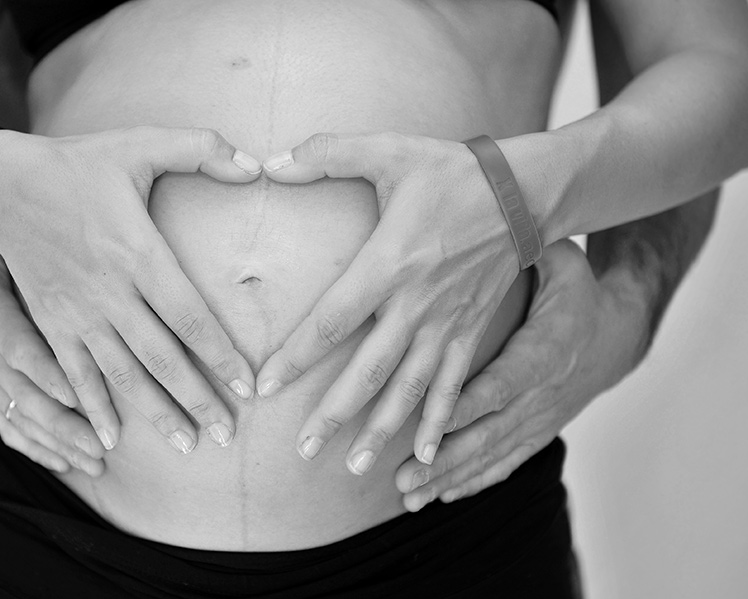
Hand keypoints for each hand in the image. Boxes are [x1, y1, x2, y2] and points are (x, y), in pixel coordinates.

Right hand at [0, 127, 262, 452]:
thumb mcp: (139, 143)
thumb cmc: (78, 164)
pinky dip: (93, 407)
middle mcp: (109, 291)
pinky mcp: (51, 324)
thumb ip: (200, 147)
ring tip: (187, 445)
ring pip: (123, 374)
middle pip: (162, 357)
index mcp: (138, 251)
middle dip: (198, 399)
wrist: (0, 186)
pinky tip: (110, 440)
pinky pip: (74, 374)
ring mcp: (77, 313)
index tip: (248, 387)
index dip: (221, 354)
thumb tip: (256, 163)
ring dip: (156, 413)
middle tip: (228, 435)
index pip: (190, 315)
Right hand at [0, 253, 104, 475]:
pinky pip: (9, 425)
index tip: (76, 395)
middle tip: (101, 444)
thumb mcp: (4, 253)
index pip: (20, 348)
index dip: (46, 373)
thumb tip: (81, 259)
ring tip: (95, 464)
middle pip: (27, 395)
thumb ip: (36, 265)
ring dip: (59, 444)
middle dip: (66, 425)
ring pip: (22, 417)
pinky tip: (65, 465)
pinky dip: (36, 448)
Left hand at [256, 132, 523, 468]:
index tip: (265, 388)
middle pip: (368, 371)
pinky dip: (440, 423)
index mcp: (389, 262)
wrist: (523, 192)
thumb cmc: (450, 171)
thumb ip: (327, 153)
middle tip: (302, 450)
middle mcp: (417, 303)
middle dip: (334, 414)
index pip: (331, 320)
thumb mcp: (389, 150)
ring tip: (354, 469)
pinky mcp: (471, 332)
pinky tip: (425, 457)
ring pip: (410, 390)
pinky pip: (454, 387)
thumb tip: (268, 162)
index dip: (296, 357)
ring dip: (381, 430)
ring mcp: (448, 324)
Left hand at [394, 240, 650, 510]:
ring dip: (446, 477)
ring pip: (490, 455)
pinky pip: (502, 463)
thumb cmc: (575, 291)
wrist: (614, 335)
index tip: (429, 426)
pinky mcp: (533, 432)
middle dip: (442, 457)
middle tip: (397, 477)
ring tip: (405, 496)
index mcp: (547, 350)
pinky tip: (435, 497)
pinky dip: (470, 482)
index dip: (466, 406)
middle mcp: (542, 394)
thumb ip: (524, 249)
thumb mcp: (559, 262)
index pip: (502, 384)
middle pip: (489, 432)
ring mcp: (538, 419)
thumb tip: (488, 213)